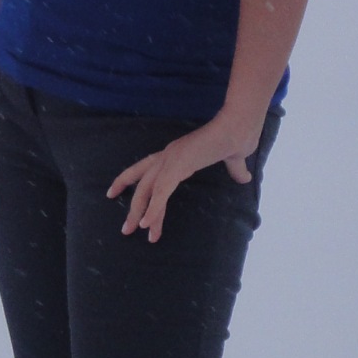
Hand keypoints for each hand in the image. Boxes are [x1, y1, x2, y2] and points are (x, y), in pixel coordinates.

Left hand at [106, 115, 260, 244]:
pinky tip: (147, 224)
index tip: (113, 193)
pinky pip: (160, 192)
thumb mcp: (234, 158)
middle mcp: (168, 156)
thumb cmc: (238, 135)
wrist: (240, 125)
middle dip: (133, 207)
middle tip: (126, 229)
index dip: (128, 180)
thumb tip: (244, 178)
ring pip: (147, 190)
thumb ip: (235, 169)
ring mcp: (171, 159)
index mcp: (176, 154)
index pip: (145, 169)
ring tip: (134, 232)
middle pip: (142, 184)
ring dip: (140, 213)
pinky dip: (153, 208)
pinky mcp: (178, 165)